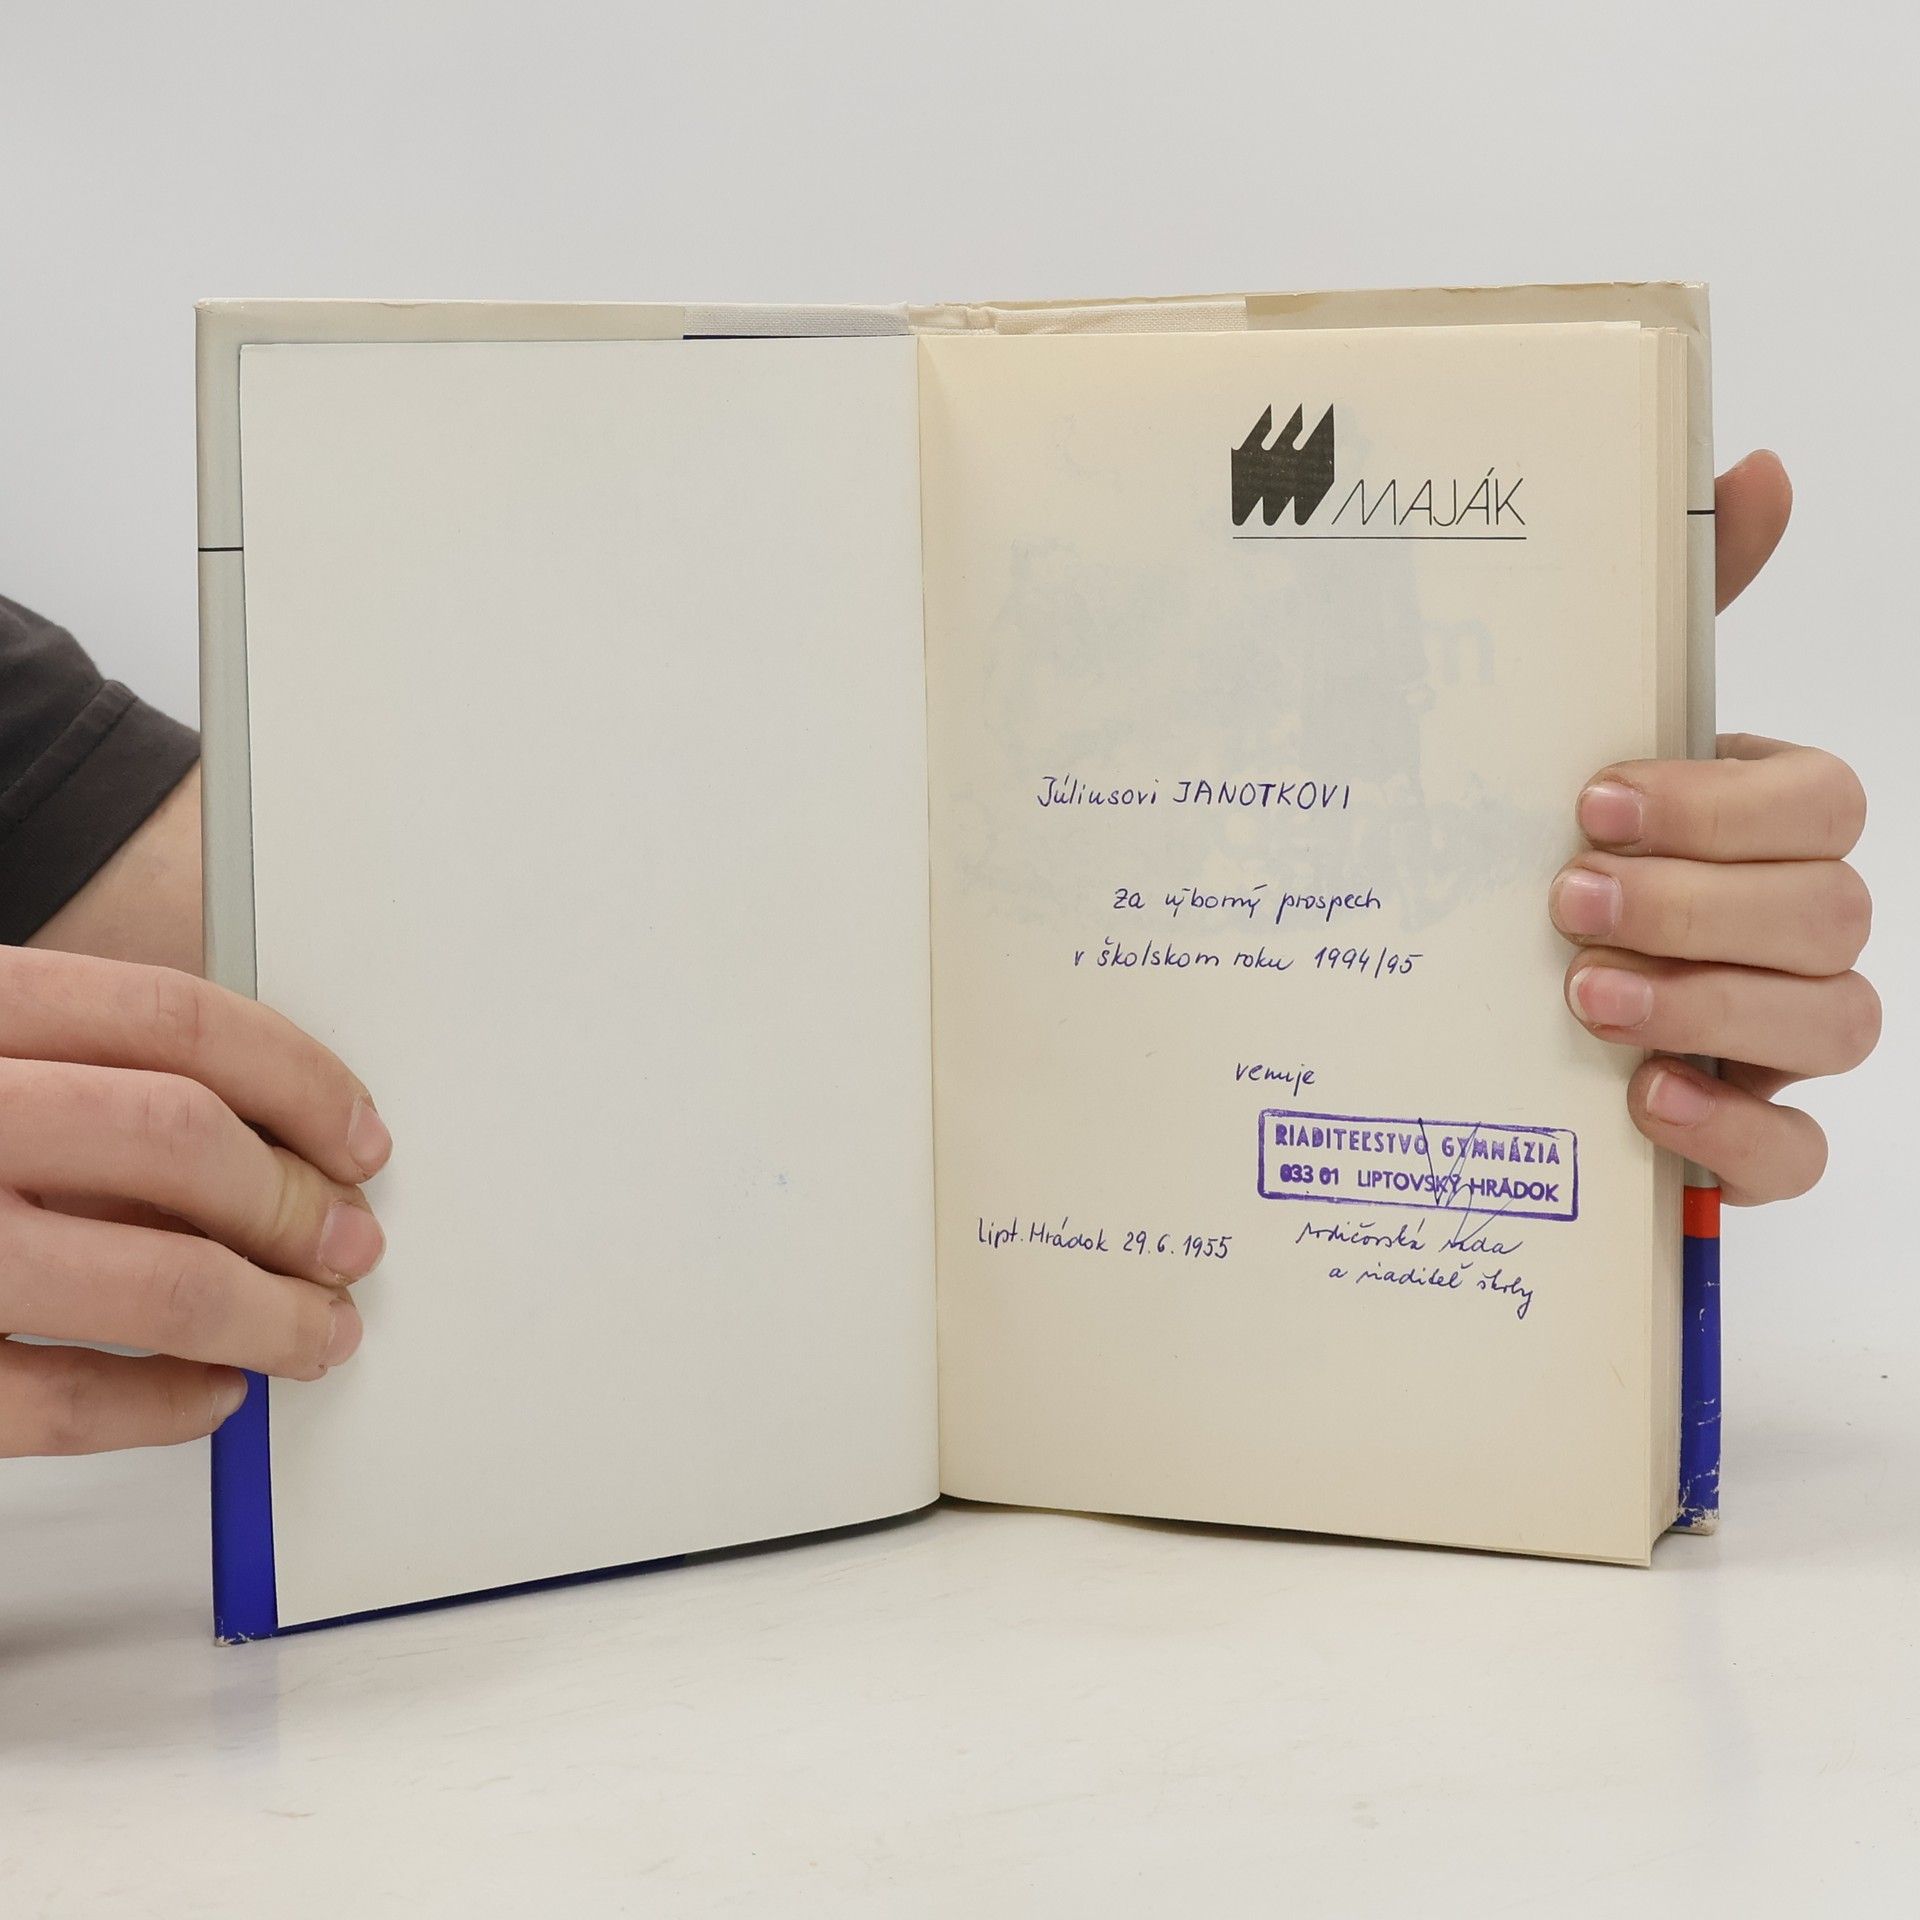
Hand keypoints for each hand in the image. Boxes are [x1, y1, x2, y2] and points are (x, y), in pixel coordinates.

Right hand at [0, 947, 390, 1454]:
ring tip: (315, 1331)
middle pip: (179, 1147)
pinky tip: (210, 1397)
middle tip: (350, 1244)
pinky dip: (160, 1407)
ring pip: (148, 1283)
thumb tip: (261, 1131)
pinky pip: (55, 1404)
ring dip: (265, 1317)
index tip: (360, 1138)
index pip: (178, 1024)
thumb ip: (70, 1065)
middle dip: (293, 1204)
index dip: (302, 1083)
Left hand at [1549, 450, 1877, 1204]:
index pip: (1822, 801)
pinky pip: (1799, 1152)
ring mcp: (1779, 1037)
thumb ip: (1676, 612)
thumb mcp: (1588, 731)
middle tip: (1568, 899)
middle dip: (1700, 903)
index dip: (1722, 805)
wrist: (1474, 1002)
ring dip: (1711, 1004)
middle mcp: (1790, 929)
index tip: (1593, 800)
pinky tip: (1646, 1102)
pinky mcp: (1746, 1138)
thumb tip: (1759, 466)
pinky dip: (1739, 1132)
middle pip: (1832, 909)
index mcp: (1761, 828)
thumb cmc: (1553, 853)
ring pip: (1837, 1021)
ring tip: (1584, 998)